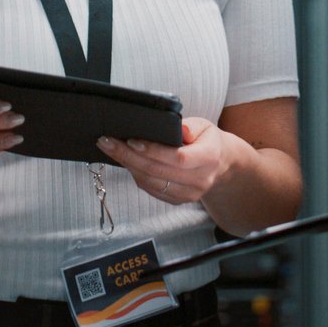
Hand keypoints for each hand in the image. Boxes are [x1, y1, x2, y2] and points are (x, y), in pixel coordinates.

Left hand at [97, 118, 247, 206]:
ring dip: (128, 166)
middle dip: (128, 156)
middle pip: (157, 171)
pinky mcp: (178, 200)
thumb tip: (179, 129)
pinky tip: (126, 162)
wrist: (220, 164)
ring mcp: (189, 194)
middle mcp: (199, 180)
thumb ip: (191, 126)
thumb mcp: (205, 126)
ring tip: (111, 149)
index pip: (177, 158)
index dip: (152, 151)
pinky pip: (152, 190)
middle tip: (107, 142)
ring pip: (151, 182)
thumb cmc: (208, 140)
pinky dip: (136, 175)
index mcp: (208, 158)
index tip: (131, 140)